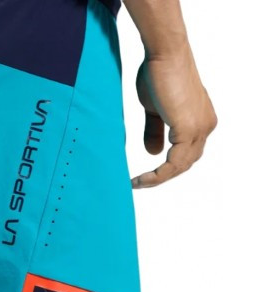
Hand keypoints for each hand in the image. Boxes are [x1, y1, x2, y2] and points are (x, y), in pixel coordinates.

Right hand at [131, 48, 217, 188]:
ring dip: (159, 178)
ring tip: (138, 183)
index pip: (186, 153)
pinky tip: (144, 178)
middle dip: (162, 176)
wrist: (164, 54)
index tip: (146, 175)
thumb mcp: (154, 110)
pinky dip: (159, 174)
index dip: (167, 167)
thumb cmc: (158, 74)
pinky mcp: (189, 129)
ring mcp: (200, 128)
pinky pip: (174, 163)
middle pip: (185, 163)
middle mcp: (206, 126)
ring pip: (181, 166)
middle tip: (140, 183)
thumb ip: (155, 131)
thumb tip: (153, 153)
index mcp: (201, 121)